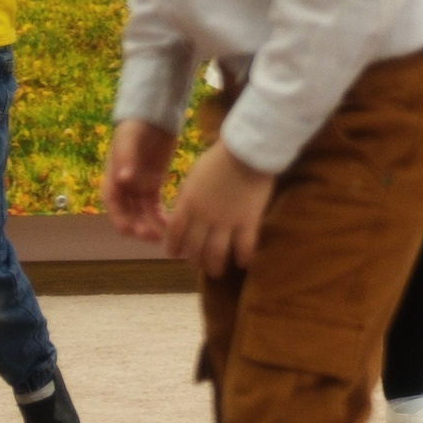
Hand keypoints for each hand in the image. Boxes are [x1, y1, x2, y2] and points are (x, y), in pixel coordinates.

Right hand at [102, 120, 177, 240]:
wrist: (152, 118)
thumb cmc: (135, 128)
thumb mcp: (129, 141)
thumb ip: (126, 159)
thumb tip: (123, 179)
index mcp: (112, 178)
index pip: (113, 204)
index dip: (119, 219)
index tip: (129, 231)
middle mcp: (123, 186)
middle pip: (127, 213)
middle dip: (137, 227)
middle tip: (151, 237)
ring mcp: (138, 187)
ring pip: (141, 213)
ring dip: (149, 226)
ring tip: (162, 237)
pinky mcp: (154, 184)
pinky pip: (155, 206)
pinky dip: (160, 217)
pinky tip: (171, 225)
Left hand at [165, 140, 277, 275]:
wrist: (247, 152)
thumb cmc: (219, 159)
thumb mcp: (194, 176)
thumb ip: (188, 197)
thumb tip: (186, 210)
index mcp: (187, 204)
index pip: (174, 233)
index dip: (174, 247)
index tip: (175, 254)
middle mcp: (203, 217)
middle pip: (194, 248)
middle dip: (193, 260)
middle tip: (197, 263)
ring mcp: (226, 222)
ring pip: (216, 254)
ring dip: (214, 266)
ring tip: (216, 271)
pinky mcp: (248, 222)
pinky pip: (244, 247)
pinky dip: (242, 258)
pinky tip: (243, 263)